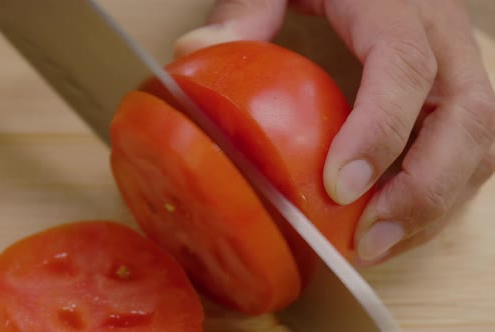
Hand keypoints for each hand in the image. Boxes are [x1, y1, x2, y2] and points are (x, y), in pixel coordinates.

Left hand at [175, 0, 494, 264]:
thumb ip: (247, 7)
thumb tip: (194, 47)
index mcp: (395, 4)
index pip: (405, 68)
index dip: (380, 132)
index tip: (339, 189)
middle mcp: (440, 34)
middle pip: (465, 117)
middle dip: (421, 190)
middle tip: (368, 240)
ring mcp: (457, 63)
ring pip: (479, 140)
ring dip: (434, 203)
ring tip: (380, 245)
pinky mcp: (456, 88)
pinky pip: (472, 148)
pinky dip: (439, 194)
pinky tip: (397, 222)